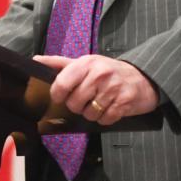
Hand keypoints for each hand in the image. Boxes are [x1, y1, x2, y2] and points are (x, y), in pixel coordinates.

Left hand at [34, 54, 158, 125]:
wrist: (143, 77)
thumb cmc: (109, 71)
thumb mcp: (85, 62)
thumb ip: (60, 63)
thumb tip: (36, 60)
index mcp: (86, 64)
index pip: (61, 84)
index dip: (58, 95)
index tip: (62, 96)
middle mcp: (99, 74)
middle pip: (74, 103)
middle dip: (78, 106)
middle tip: (86, 99)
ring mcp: (112, 88)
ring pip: (89, 114)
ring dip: (93, 113)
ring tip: (100, 102)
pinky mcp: (124, 102)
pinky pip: (105, 120)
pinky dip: (106, 118)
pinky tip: (110, 108)